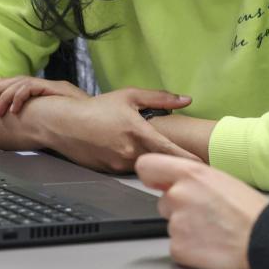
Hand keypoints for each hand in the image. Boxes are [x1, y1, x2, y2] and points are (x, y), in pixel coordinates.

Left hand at [0, 76, 88, 116]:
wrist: (98, 121)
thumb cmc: (79, 123)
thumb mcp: (54, 119)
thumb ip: (39, 116)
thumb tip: (21, 122)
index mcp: (45, 91)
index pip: (20, 83)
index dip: (4, 86)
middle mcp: (47, 85)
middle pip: (17, 81)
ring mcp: (52, 86)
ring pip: (21, 84)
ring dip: (5, 97)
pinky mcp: (56, 89)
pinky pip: (32, 87)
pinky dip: (20, 97)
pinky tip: (14, 108)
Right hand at [40, 89, 197, 171]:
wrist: (64, 124)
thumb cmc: (97, 109)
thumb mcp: (129, 96)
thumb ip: (160, 98)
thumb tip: (185, 99)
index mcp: (138, 132)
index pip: (170, 150)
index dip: (188, 159)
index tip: (204, 166)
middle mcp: (130, 152)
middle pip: (161, 160)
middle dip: (172, 160)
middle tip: (187, 160)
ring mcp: (120, 165)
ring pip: (145, 165)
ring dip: (152, 159)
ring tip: (148, 150)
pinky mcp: (111, 172)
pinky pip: (130, 169)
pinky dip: (136, 162)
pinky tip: (127, 150)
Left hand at [135, 153, 268, 268]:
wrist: (265, 238)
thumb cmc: (247, 209)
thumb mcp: (218, 178)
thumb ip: (189, 177)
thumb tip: (168, 181)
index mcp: (190, 174)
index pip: (146, 167)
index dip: (151, 176)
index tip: (156, 182)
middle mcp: (178, 195)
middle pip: (163, 201)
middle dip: (178, 207)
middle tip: (205, 213)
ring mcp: (176, 223)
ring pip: (171, 224)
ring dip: (186, 227)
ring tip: (212, 229)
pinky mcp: (178, 248)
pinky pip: (176, 246)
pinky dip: (189, 247)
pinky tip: (209, 243)